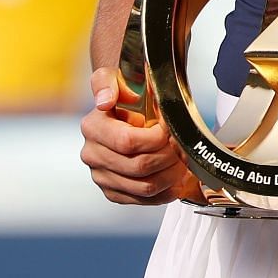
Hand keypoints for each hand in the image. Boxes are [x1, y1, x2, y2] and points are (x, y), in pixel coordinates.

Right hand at [79, 67, 196, 205]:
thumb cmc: (125, 92)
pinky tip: (177, 180)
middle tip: (183, 146)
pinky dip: (165, 193)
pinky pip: (142, 200)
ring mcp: (102, 176)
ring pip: (144, 187)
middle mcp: (93, 154)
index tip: (170, 129)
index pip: (128, 142)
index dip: (156, 138)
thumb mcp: (115, 77)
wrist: (124, 108)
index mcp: (93, 128)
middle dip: (169, 156)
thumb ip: (106, 83)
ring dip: (171, 176)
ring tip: (184, 162)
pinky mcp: (113, 191)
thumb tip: (104, 101)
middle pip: (139, 167)